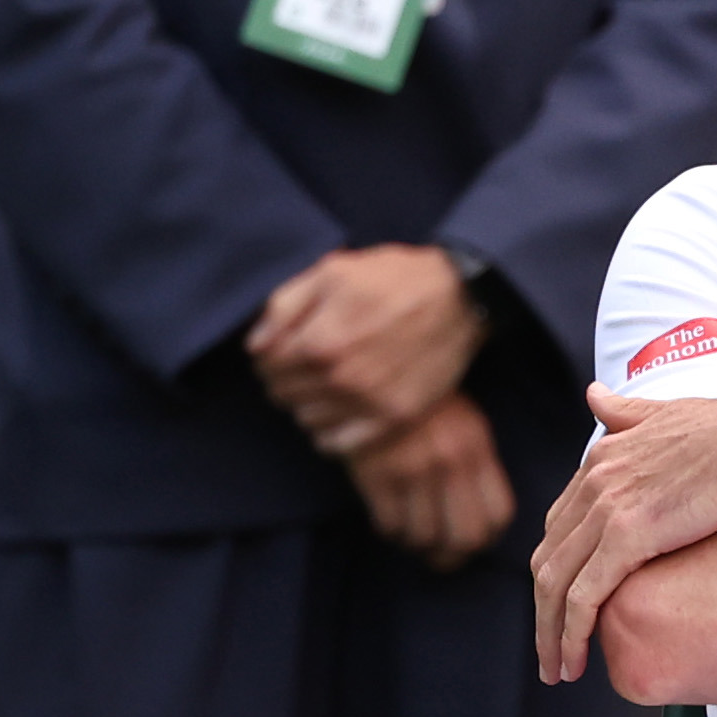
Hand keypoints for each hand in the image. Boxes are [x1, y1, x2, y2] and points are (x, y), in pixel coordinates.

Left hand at [247, 244, 486, 457]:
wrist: (460, 297)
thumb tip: (255, 345)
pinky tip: (339, 411)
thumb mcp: (333, 271)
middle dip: (285, 377)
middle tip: (305, 364)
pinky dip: (330, 432)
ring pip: (306, 420)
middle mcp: (339, 379)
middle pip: (282, 394)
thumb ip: (284, 306)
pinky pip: (339, 444)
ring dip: (307, 403)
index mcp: (318, 342)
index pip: (264, 364)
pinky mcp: (394, 419)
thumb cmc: (394, 278)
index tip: (283, 347)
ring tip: (325, 383)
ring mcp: (368, 404)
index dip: (268, 354)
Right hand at [347, 390, 516, 571]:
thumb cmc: (421, 406)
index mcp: (476, 447)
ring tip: (411, 530)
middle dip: (453, 555)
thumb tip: (482, 522)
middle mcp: (450, 461)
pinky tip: (390, 516)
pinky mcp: (376, 474)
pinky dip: (391, 531)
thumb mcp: (464, 424)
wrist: (368, 377)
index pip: (499, 515)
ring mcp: (412, 469)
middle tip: (439, 553)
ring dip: (416, 543)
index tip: (472, 540)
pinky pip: (389, 526)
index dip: (486, 538)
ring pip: (424, 537)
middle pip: (466, 538)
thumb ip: (476, 467)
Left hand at [535, 380, 716, 679]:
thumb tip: (595, 395)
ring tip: (558, 669)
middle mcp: (593, 481)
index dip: (558, 569)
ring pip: (555, 586)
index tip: (565, 603)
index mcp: (602, 457)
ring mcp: (607, 508)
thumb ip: (627, 412)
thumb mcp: (666, 413)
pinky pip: (582, 598)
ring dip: (549, 634)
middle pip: (548, 559)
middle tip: (552, 647)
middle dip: (543, 610)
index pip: (560, 526)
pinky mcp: (628, 536)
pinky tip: (574, 661)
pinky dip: (570, 634)